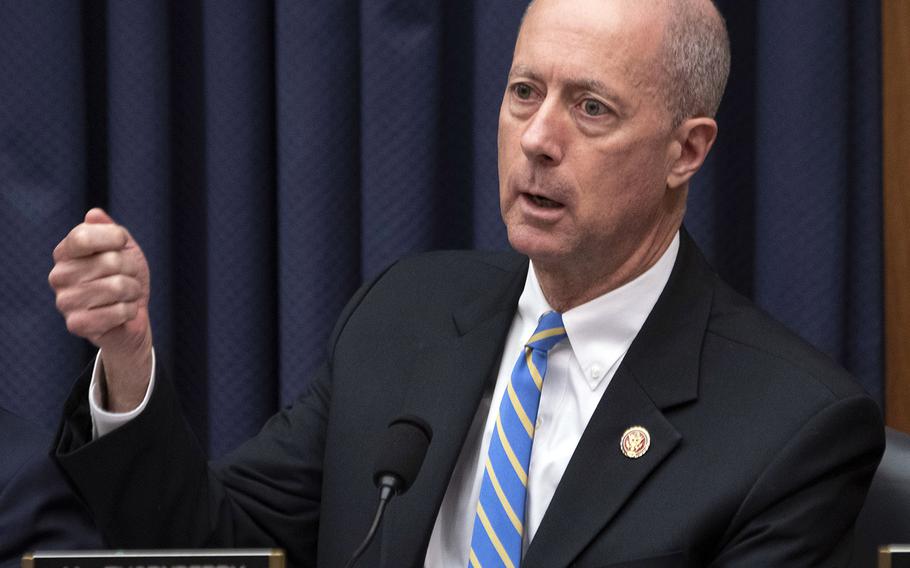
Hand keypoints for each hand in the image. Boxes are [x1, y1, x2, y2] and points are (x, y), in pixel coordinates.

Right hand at [49, 208, 152, 410]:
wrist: (131, 317)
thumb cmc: (125, 277)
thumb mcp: (124, 249)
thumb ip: (111, 230)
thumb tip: (94, 214)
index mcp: (65, 252)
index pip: (83, 236)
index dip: (113, 238)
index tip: (122, 245)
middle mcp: (59, 275)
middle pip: (109, 261)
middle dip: (132, 269)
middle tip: (129, 278)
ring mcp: (65, 301)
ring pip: (117, 287)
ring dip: (133, 291)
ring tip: (126, 296)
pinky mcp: (76, 325)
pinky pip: (116, 312)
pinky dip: (129, 311)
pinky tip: (123, 313)